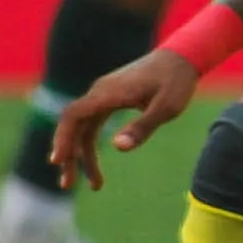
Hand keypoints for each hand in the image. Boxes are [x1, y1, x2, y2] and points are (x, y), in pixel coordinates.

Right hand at [51, 49, 202, 191]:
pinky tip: (92, 162)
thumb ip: (143, 127)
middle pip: (73, 126)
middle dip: (69, 155)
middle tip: (67, 185)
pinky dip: (90, 143)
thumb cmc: (176, 82)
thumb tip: (118, 147)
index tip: (58, 160)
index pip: (73, 115)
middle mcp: (100, 93)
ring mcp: (103, 95)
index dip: (62, 138)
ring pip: (83, 128)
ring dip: (81, 155)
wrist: (183, 57)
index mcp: (108, 93)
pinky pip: (92, 123)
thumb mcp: (166, 108)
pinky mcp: (110, 99)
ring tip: (93, 185)